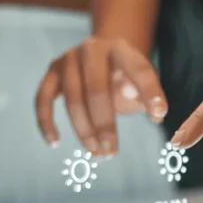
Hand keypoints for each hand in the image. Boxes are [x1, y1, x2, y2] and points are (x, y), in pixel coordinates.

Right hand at [36, 37, 167, 156]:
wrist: (98, 55)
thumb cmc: (123, 76)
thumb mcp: (139, 82)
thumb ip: (146, 95)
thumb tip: (154, 111)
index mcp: (122, 49)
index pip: (139, 71)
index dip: (150, 93)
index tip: (159, 116)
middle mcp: (93, 49)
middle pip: (97, 89)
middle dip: (104, 125)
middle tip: (112, 152)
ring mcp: (69, 58)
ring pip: (72, 99)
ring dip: (83, 130)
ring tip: (97, 153)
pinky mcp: (52, 71)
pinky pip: (43, 99)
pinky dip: (46, 122)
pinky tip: (55, 143)